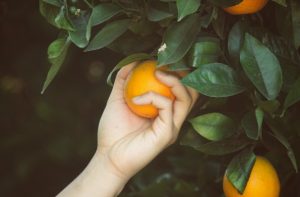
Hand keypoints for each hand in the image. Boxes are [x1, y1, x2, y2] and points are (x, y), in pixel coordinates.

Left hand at [97, 62, 197, 181]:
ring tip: (156, 73)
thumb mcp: (118, 100)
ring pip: (187, 97)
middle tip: (163, 65)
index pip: (182, 90)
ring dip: (172, 80)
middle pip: (192, 92)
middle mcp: (173, 119)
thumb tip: (132, 61)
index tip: (160, 60)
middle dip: (182, 74)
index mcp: (165, 113)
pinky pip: (167, 106)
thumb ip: (124, 81)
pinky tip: (135, 98)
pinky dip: (153, 96)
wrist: (107, 157)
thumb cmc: (113, 131)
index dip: (177, 72)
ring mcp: (172, 127)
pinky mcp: (167, 134)